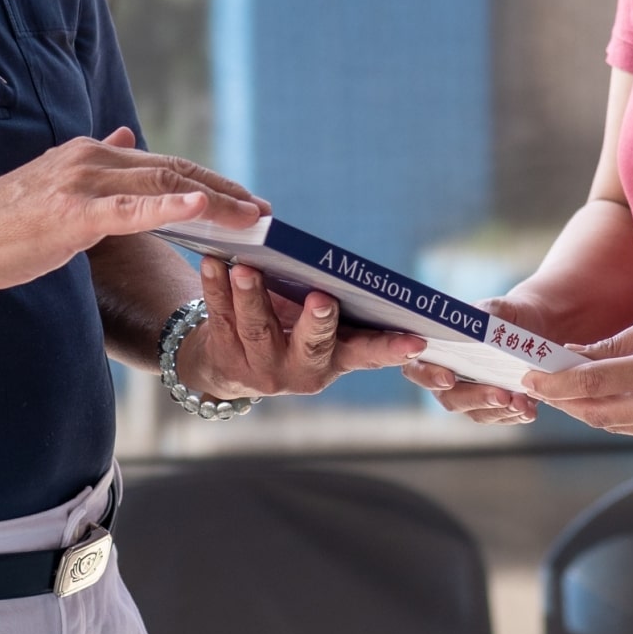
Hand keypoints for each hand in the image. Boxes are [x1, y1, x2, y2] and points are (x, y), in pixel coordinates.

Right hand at [0, 128, 265, 290]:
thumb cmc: (3, 221)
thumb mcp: (56, 181)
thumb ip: (97, 162)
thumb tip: (128, 135)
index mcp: (93, 154)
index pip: (165, 164)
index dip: (210, 181)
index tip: (246, 200)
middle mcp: (94, 159)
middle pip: (176, 169)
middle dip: (226, 190)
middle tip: (265, 212)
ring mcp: (84, 184)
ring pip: (164, 184)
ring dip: (215, 199)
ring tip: (253, 215)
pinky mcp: (73, 213)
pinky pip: (132, 209)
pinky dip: (171, 205)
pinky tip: (203, 208)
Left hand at [176, 258, 426, 400]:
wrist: (230, 364)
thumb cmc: (290, 331)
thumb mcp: (319, 329)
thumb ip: (335, 306)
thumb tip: (347, 267)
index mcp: (335, 360)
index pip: (369, 355)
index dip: (391, 350)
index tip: (416, 341)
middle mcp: (301, 370)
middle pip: (311, 346)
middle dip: (317, 323)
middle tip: (321, 298)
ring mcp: (261, 368)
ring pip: (258, 329)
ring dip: (252, 296)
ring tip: (246, 268)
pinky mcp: (225, 356)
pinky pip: (221, 317)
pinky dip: (216, 288)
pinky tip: (215, 262)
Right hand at [401, 296, 542, 424]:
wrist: (533, 328)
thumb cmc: (505, 315)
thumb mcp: (496, 310)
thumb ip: (482, 316)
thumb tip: (475, 321)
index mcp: (435, 351)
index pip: (419, 367)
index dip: (429, 375)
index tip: (448, 378)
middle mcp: (447, 378)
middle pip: (450, 398)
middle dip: (475, 398)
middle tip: (500, 395)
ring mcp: (470, 396)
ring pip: (477, 412)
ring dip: (499, 410)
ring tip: (522, 403)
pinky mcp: (492, 408)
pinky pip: (499, 417)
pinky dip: (515, 416)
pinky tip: (530, 409)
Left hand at [521, 308, 632, 443]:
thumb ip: (618, 343)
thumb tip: (574, 355)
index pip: (595, 382)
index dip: (556, 383)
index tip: (530, 377)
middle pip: (598, 413)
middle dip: (564, 401)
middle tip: (539, 386)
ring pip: (615, 426)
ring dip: (587, 410)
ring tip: (565, 392)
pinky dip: (615, 416)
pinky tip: (603, 400)